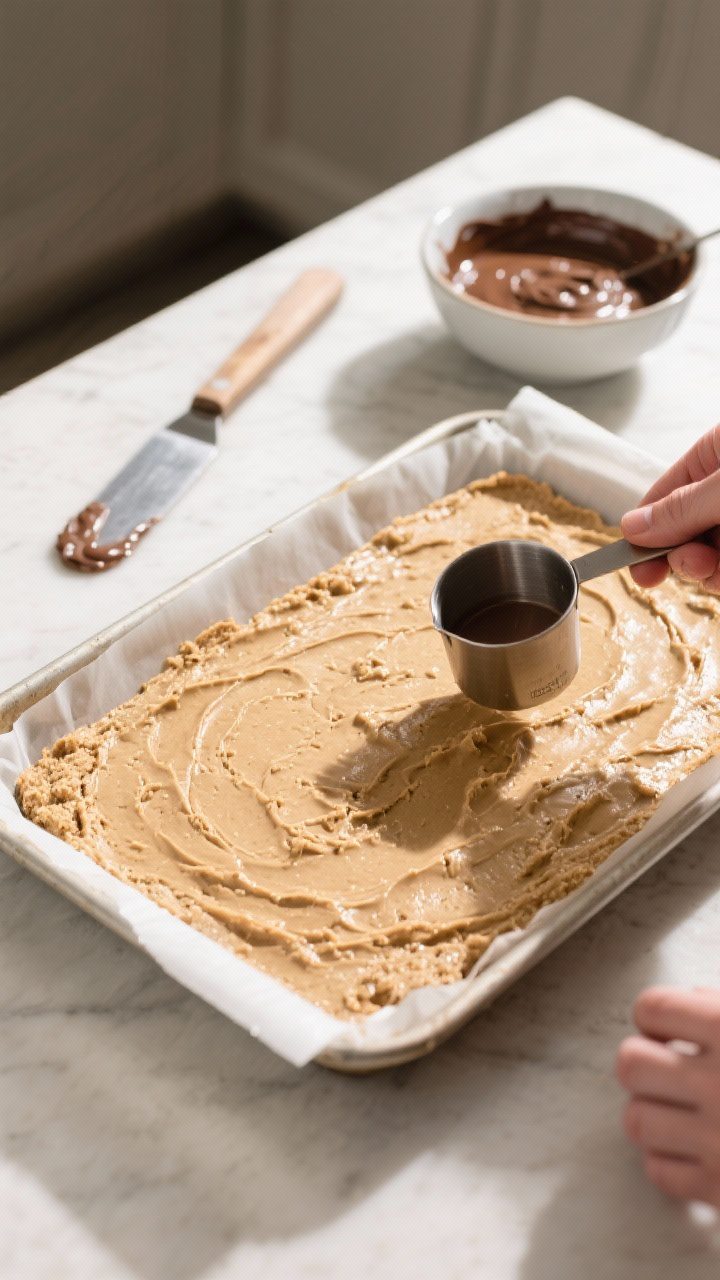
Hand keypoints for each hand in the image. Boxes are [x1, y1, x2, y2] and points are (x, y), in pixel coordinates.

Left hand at [616, 986, 719, 1205]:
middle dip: (645, 1065)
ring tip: (684, 1112)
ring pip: (636, 1120)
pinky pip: (659, 1172)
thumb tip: (691, 997)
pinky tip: (696, 1150)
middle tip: (670, 1072)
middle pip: (630, 1063)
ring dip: (654, 1114)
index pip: (654, 1008)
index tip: (667, 1031)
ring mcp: (719, 1140)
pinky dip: (671, 1162)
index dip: (654, 1018)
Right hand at [621, 425, 719, 590]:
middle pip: (684, 530)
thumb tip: (632, 526)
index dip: (646, 527)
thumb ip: (683, 507)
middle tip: (686, 566)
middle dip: (680, 554)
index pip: (666, 492)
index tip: (634, 560)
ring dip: (707, 571)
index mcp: (716, 453)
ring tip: (718, 569)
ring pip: (708, 555)